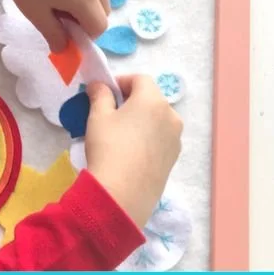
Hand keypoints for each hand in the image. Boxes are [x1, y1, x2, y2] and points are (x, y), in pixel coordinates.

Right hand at [84, 74, 182, 228]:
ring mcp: (175, 139)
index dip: (122, 82)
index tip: (106, 93)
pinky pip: (161, 141)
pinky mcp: (173, 160)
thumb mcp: (98, 117)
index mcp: (153, 99)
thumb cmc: (108, 148)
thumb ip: (100, 96)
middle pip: (152, 100)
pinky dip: (149, 140)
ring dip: (143, 122)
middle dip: (133, 102)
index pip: (140, 79)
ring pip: (158, 122)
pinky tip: (132, 154)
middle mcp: (171, 115)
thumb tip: (98, 85)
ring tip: (123, 137)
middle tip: (112, 115)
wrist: (122, 194)